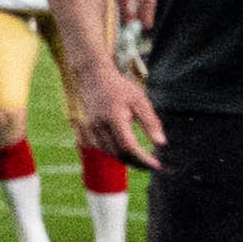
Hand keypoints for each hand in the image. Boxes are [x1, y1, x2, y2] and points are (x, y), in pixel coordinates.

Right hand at [68, 47, 167, 169]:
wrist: (93, 76)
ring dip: (121, 156)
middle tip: (148, 162)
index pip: (129, 146)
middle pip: (118, 152)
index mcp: (114, 117)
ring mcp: (87, 126)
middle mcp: (98, 124)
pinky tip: (115, 147)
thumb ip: (150, 122)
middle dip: (135, 160)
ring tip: (134, 154)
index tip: (156, 165)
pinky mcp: (81, 127)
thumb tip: (161, 143)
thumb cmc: (120, 88)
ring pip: (106, 151)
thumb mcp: (140, 101)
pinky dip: (106, 150)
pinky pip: (94, 147)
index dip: (143, 158)